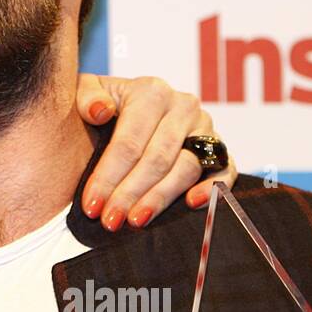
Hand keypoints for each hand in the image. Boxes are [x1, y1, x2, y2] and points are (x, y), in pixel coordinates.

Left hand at [75, 74, 235, 230]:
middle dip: (130, 194)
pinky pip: (225, 171)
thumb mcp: (86, 90)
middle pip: (156, 159)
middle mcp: (183, 107)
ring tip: (135, 220)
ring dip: (160, 198)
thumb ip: (86, 96)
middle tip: (110, 221)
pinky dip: (212, 189)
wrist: (131, 105)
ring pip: (185, 169)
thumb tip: (100, 111)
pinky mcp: (219, 149)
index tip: (91, 204)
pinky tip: (191, 205)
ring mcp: (205, 128)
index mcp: (151, 92)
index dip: (108, 176)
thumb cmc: (104, 104)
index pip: (129, 142)